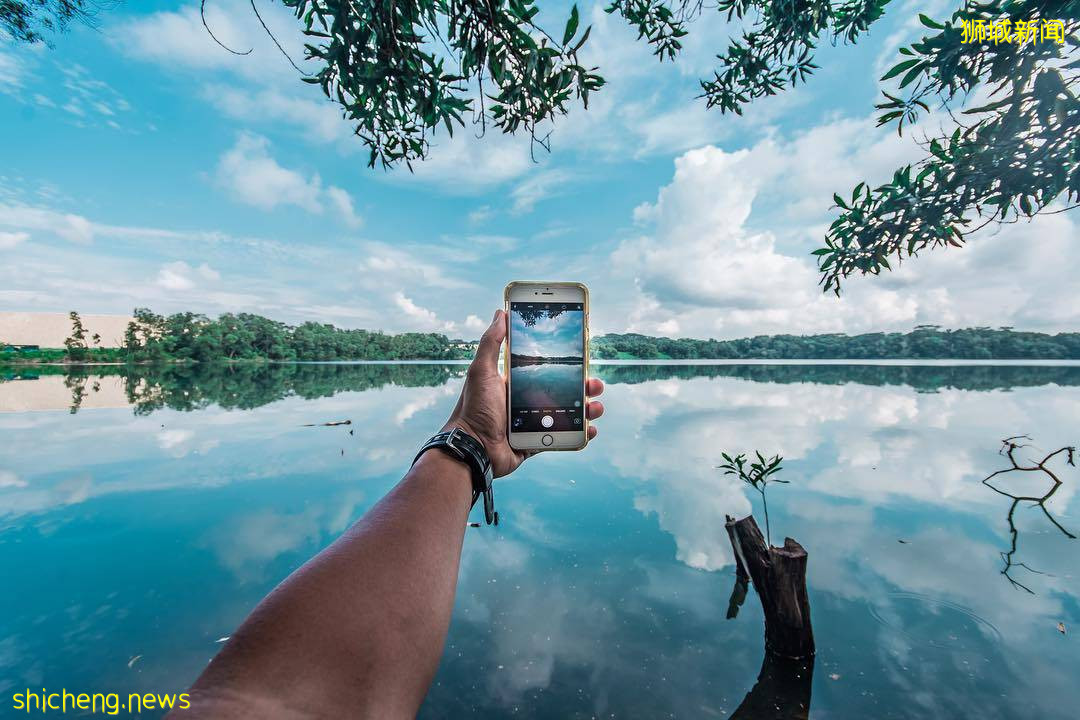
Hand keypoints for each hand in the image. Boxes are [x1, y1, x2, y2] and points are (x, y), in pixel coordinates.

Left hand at [443, 309, 603, 477]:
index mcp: (516, 383)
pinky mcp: (537, 442)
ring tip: (595, 407)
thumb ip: (491, 342)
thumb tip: (499, 313)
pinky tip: (590, 428)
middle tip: (595, 384)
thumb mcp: (481, 370)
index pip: (546, 368)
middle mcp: (526, 401)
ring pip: (568, 413)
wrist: (472, 448)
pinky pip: (563, 437)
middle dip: (583, 386)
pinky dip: (580, 433)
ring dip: (587, 409)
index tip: (582, 356)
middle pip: (563, 390)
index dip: (565, 364)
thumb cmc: (474, 408)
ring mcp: (533, 423)